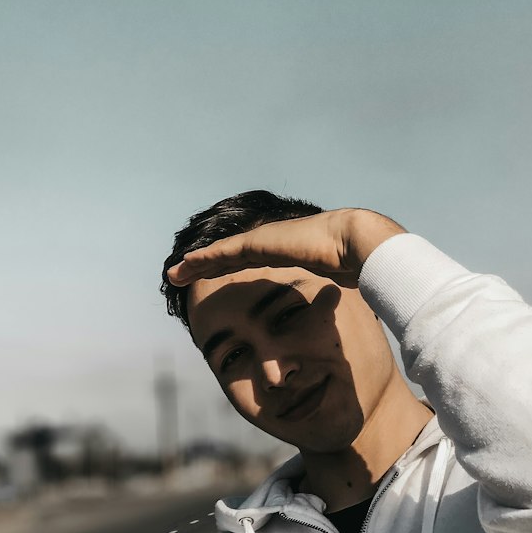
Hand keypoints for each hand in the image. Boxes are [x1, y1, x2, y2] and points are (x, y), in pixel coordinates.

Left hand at [166, 208, 405, 288]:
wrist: (356, 243)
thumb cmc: (356, 261)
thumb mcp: (339, 276)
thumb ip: (333, 281)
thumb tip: (346, 292)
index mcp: (288, 249)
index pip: (252, 258)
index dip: (232, 264)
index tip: (215, 274)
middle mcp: (272, 242)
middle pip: (231, 255)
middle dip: (207, 264)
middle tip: (184, 274)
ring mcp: (264, 240)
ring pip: (221, 253)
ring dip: (197, 264)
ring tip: (175, 273)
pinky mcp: (258, 243)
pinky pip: (223, 253)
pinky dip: (203, 260)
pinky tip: (186, 265)